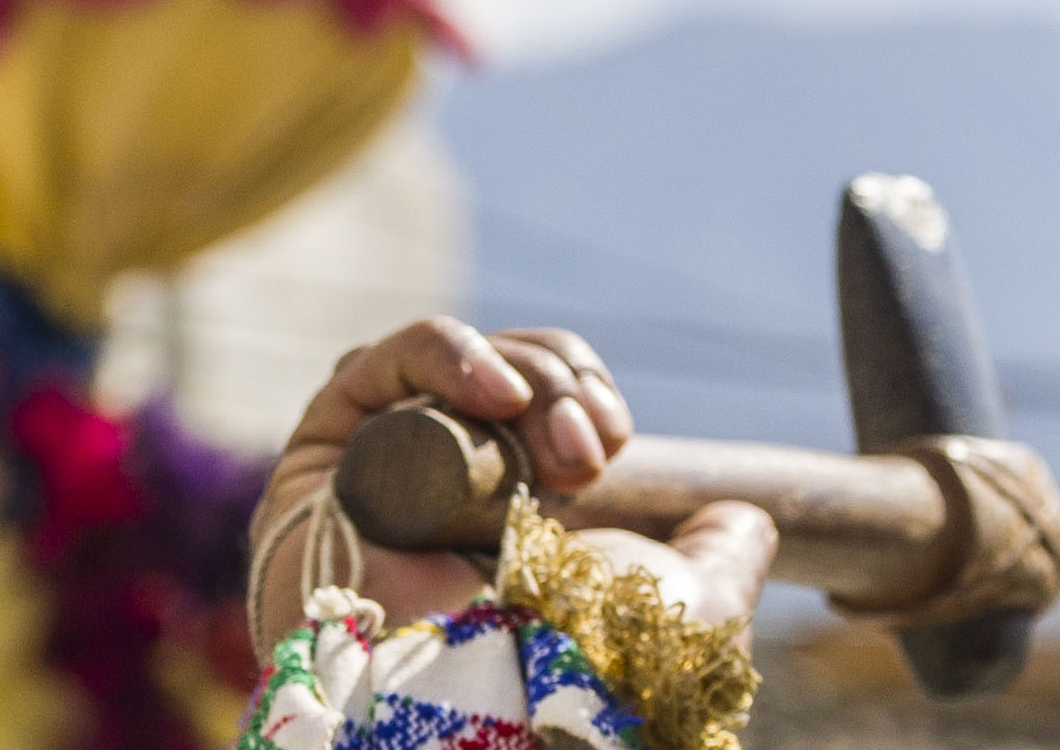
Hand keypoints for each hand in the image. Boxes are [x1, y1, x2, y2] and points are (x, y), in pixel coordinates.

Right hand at [249, 321, 776, 650]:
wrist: (515, 705)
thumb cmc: (604, 669)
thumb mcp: (696, 606)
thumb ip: (721, 559)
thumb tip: (745, 522)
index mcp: (505, 527)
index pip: (533, 409)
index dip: (579, 393)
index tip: (616, 435)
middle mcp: (430, 503)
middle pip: (491, 382)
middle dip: (556, 387)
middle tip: (591, 450)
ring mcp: (368, 483)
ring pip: (439, 370)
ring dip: (515, 378)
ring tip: (554, 445)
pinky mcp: (314, 468)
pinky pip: (374, 368)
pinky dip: (443, 355)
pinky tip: (498, 396)